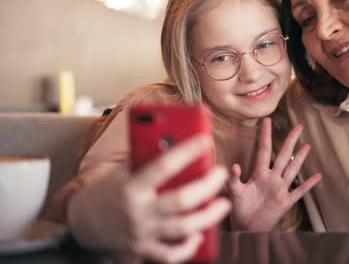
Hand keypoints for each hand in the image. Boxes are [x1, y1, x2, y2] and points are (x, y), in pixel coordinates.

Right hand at [68, 135, 230, 263]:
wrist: (82, 221)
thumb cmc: (110, 188)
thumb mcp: (124, 170)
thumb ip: (147, 158)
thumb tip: (177, 141)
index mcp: (131, 186)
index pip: (163, 166)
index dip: (186, 152)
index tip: (205, 140)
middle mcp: (137, 211)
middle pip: (180, 201)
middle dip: (207, 186)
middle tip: (221, 173)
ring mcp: (141, 232)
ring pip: (182, 228)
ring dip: (208, 217)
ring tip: (224, 204)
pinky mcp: (143, 249)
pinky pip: (169, 254)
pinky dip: (187, 247)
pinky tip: (200, 234)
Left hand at [227, 118, 321, 230]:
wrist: (246, 228)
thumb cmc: (238, 210)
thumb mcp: (234, 193)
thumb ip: (233, 179)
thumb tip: (234, 165)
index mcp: (258, 174)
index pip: (263, 150)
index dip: (265, 135)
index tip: (267, 120)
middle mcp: (271, 178)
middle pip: (283, 155)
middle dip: (290, 141)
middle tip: (298, 126)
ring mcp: (280, 189)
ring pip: (292, 170)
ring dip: (300, 159)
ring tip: (307, 146)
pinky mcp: (285, 202)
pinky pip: (299, 192)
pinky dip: (308, 184)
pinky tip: (317, 176)